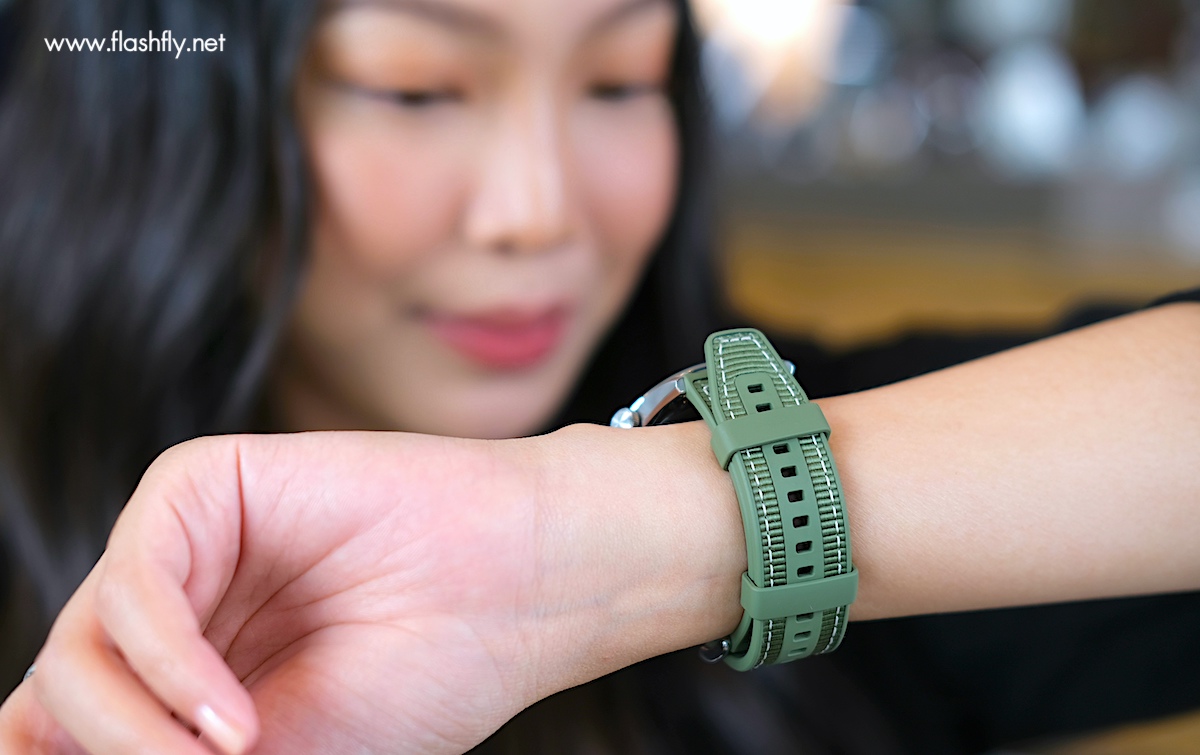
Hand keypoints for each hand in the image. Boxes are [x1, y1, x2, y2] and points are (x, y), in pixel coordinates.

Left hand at [0, 424, 745, 753]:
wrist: (525, 588)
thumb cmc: (430, 672)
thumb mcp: (286, 752)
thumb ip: (171, 754)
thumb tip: (33, 750)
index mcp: (195, 668)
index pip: (69, 723)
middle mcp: (181, 604)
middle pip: (61, 688)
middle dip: (104, 750)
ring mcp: (190, 544)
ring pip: (81, 643)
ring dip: (132, 723)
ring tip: (234, 751)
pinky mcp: (208, 484)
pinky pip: (136, 581)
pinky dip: (168, 660)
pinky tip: (233, 714)